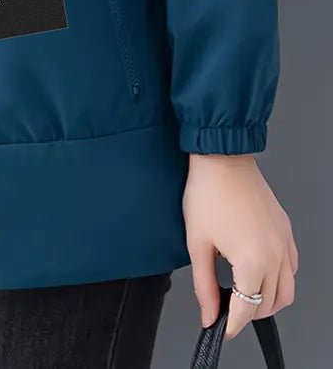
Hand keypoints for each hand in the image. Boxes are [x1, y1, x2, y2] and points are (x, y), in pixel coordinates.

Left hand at [183, 153, 297, 339]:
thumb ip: (204, 285)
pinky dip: (279, 279)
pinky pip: (291, 267)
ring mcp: (284, 242)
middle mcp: (274, 254)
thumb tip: (209, 313)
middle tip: (226, 310)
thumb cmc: (208, 192)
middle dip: (248, 313)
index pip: (246, 309)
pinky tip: (259, 273)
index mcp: (252, 260)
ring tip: (243, 295)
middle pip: (270, 304)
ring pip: (287, 290)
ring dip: (267, 300)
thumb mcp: (198, 243)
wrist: (221, 159)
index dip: (231, 324)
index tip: (221, 329)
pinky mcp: (285, 230)